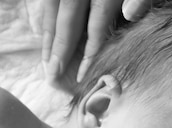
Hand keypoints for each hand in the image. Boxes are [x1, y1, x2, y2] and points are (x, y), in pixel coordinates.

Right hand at [41, 0, 157, 82]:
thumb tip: (131, 14)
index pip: (96, 21)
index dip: (90, 50)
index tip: (84, 74)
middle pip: (67, 16)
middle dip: (59, 47)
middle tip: (52, 75)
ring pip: (52, 5)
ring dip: (47, 32)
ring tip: (45, 58)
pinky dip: (41, 11)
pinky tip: (40, 27)